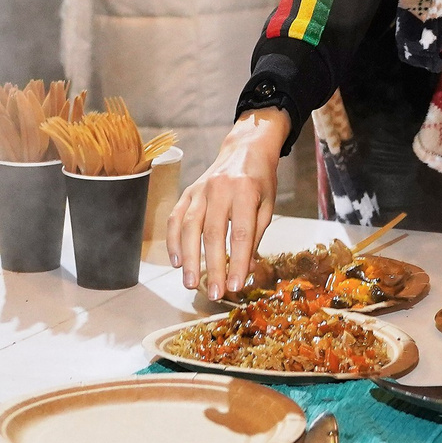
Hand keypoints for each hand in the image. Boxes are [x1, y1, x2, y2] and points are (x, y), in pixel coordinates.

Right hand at [169, 108, 285, 298]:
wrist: (246, 148)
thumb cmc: (260, 180)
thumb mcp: (268, 205)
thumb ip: (256, 236)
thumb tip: (246, 270)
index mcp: (246, 191)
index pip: (241, 233)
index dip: (237, 262)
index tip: (236, 286)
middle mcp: (220, 189)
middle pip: (213, 233)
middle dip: (213, 267)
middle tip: (215, 294)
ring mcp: (200, 189)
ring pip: (189, 227)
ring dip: (189, 258)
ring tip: (192, 283)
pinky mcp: (188, 192)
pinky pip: (176, 218)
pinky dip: (173, 241)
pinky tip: (176, 261)